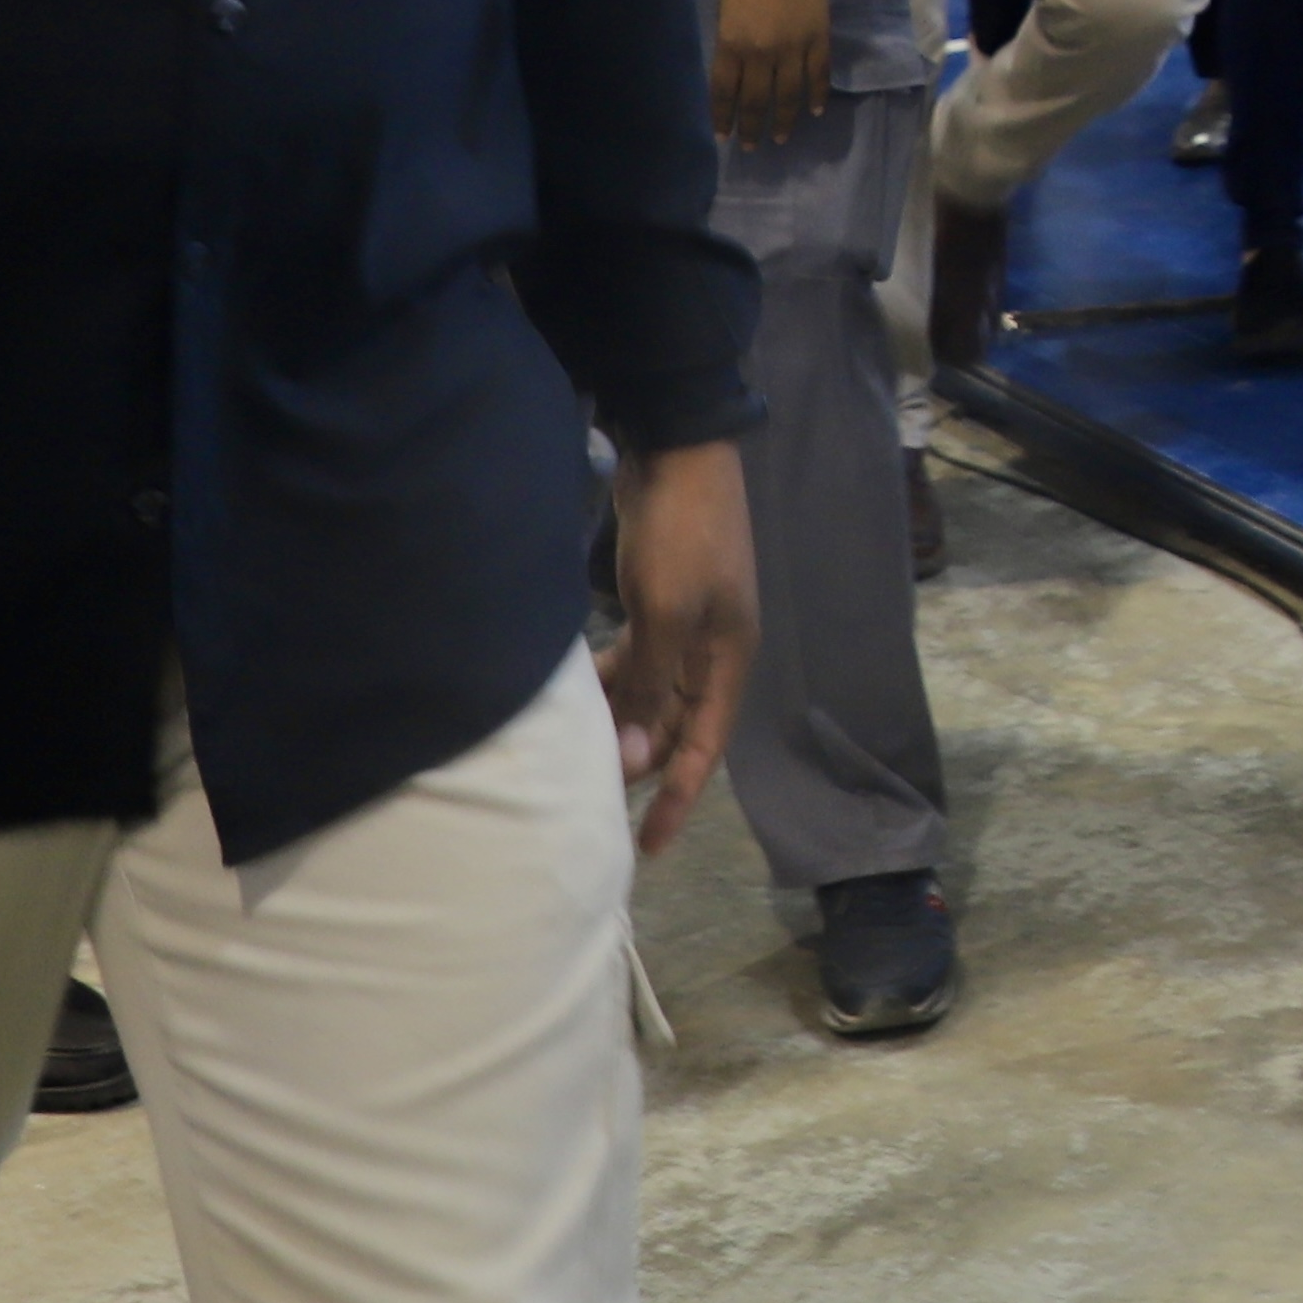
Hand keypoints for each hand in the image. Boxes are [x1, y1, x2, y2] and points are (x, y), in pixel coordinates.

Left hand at [602, 439, 756, 858]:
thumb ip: (652, 686)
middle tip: (588, 798)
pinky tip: (576, 693)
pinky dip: (610, 683)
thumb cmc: (682, 536)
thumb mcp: (666, 615)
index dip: (677, 799)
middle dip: (640, 763)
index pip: (705, 746)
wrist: (679, 454)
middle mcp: (713, 651)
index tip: (648, 848)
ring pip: (652, 696)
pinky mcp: (659, 604)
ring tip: (573, 750)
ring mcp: (686, 627)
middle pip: (677, 726)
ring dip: (621, 722)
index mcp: (730, 658)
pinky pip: (637, 664)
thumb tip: (637, 758)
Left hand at [708, 0, 831, 151]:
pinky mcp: (818, 39)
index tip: (724, 135)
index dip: (724, 117)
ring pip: (789, 95)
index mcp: (732, 44)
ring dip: (783, 120)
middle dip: (752, 127)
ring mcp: (793, 48)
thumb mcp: (725, 13)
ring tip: (779, 138)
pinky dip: (817, 96)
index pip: (725, 92)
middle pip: (757, 101)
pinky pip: (818, 75)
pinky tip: (814, 111)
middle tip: (750, 146)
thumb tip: (737, 76)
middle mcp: (762, 53)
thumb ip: (730, 46)